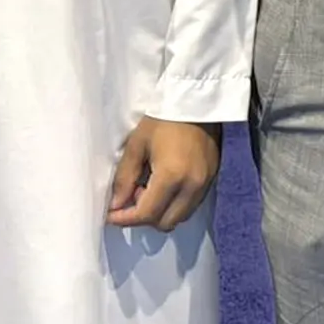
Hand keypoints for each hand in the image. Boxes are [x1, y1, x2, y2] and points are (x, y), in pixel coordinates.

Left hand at [107, 117, 223, 232]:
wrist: (196, 100)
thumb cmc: (162, 119)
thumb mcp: (137, 144)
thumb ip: (125, 178)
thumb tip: (116, 205)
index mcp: (172, 176)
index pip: (147, 214)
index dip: (125, 219)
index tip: (111, 215)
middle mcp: (192, 186)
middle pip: (165, 223)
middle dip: (144, 217)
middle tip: (134, 193)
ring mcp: (205, 184)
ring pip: (180, 217)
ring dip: (161, 212)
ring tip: (150, 187)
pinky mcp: (212, 178)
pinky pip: (191, 205)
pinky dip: (175, 204)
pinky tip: (167, 184)